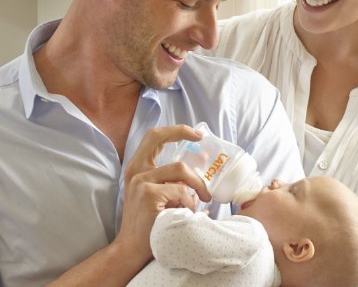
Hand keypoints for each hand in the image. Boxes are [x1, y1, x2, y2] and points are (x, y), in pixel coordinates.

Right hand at [115, 125, 211, 265]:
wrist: (131, 251)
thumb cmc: (151, 222)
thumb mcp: (159, 193)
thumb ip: (172, 177)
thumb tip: (202, 161)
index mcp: (137, 167)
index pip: (153, 136)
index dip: (175, 129)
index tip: (196, 134)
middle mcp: (136, 171)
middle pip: (159, 138)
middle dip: (182, 133)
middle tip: (202, 142)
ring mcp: (141, 182)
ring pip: (180, 169)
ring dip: (196, 185)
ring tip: (203, 199)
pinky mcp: (149, 195)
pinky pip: (181, 191)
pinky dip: (190, 203)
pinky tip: (188, 213)